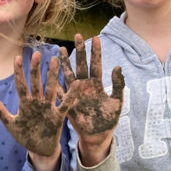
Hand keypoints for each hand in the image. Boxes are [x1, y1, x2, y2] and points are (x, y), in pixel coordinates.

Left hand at [0, 51, 78, 159]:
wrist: (40, 149)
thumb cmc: (25, 136)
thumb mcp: (11, 124)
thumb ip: (0, 111)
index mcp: (25, 103)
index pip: (21, 85)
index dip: (19, 73)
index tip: (17, 58)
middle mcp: (37, 102)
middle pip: (36, 83)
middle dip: (36, 69)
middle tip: (36, 54)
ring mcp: (48, 108)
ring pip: (50, 89)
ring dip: (52, 76)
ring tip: (54, 61)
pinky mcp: (58, 116)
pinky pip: (65, 104)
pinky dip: (70, 95)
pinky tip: (75, 84)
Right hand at [60, 34, 123, 164]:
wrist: (99, 135)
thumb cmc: (108, 119)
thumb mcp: (117, 101)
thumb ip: (119, 84)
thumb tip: (117, 66)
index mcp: (97, 85)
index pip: (96, 65)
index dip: (96, 52)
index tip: (96, 38)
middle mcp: (85, 86)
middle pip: (82, 65)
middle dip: (80, 51)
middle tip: (78, 35)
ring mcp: (76, 94)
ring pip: (69, 74)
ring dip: (65, 62)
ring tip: (60, 49)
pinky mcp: (69, 103)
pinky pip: (61, 92)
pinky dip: (57, 83)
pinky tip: (52, 73)